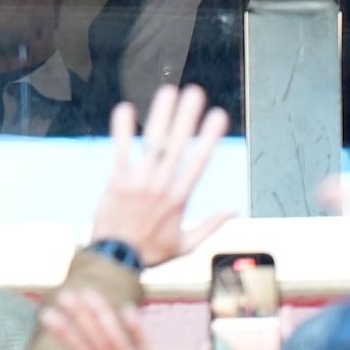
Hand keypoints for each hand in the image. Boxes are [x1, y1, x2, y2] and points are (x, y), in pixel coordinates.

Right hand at [41, 288, 183, 349]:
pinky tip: (127, 309)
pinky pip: (144, 344)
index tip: (47, 315)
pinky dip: (135, 328)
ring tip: (87, 294)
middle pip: (93, 340)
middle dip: (78, 316)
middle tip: (63, 295)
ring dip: (100, 315)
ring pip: (113, 338)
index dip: (63, 333)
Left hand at [91, 84, 232, 267]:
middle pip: (178, 145)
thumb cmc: (150, 252)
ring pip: (153, 143)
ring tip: (168, 91)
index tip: (218, 115)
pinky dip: (122, 130)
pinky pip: (120, 151)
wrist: (115, 259)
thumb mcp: (186, 245)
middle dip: (187, 117)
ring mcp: (139, 181)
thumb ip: (211, 226)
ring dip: (161, 115)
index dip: (209, 137)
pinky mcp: (117, 181)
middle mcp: (162, 185)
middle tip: (195, 91)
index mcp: (180, 197)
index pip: (199, 161)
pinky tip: (125, 108)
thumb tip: (234, 212)